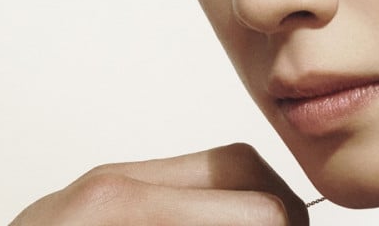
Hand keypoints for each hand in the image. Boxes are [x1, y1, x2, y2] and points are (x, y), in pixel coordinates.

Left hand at [9, 143, 308, 225]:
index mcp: (126, 214)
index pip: (256, 213)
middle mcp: (117, 185)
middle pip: (243, 169)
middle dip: (280, 210)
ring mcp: (105, 180)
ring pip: (216, 164)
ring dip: (249, 201)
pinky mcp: (98, 186)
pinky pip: (178, 176)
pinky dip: (210, 203)